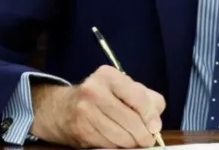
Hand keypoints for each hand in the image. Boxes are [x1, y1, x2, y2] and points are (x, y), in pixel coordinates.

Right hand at [30, 65, 165, 147]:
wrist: (62, 108)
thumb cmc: (100, 96)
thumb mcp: (123, 87)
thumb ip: (146, 98)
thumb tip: (156, 121)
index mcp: (108, 75)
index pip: (138, 97)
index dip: (150, 115)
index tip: (155, 126)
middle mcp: (94, 90)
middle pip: (131, 120)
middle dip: (143, 134)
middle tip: (147, 138)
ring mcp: (85, 111)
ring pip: (121, 136)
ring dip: (131, 143)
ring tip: (133, 140)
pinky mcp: (81, 130)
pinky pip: (108, 144)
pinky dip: (117, 146)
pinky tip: (117, 140)